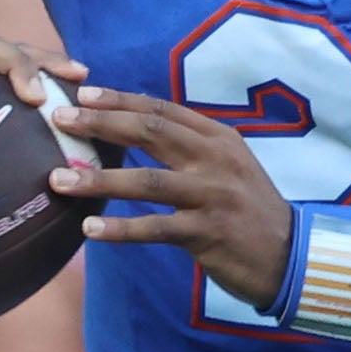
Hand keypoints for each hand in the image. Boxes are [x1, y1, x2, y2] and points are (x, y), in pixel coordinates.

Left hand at [46, 85, 295, 312]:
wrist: (290, 256)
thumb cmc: (249, 210)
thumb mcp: (229, 166)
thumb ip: (190, 147)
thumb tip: (136, 128)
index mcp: (219, 138)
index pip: (163, 109)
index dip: (121, 100)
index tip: (83, 94)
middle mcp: (216, 160)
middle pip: (150, 132)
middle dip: (101, 125)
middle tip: (60, 122)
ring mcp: (212, 196)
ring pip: (146, 181)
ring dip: (99, 180)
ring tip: (60, 180)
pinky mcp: (208, 233)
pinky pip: (155, 228)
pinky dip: (120, 230)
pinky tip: (90, 232)